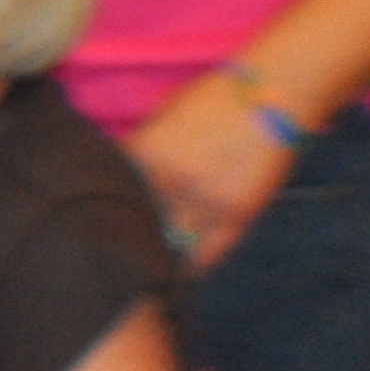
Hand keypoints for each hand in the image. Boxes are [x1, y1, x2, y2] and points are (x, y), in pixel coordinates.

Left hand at [124, 69, 299, 272]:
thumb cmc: (217, 98)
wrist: (273, 94)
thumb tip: (121, 173)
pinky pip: (208, 254)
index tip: (96, 227)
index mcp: (144, 155)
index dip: (106, 212)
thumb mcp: (165, 115)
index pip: (112, 195)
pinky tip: (180, 276)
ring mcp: (203, 201)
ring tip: (146, 271)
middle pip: (137, 225)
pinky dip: (192, 267)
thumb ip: (143, 148)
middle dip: (128, 237)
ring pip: (169, 244)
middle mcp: (168, 182)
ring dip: (159, 256)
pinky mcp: (237, 214)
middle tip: (118, 254)